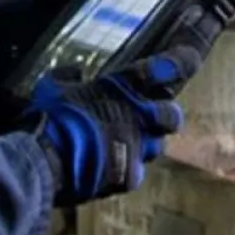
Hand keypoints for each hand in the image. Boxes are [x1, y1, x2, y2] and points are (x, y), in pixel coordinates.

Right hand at [28, 48, 199, 205]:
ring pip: (155, 146)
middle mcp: (138, 116)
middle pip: (173, 115)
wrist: (45, 162)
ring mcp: (137, 147)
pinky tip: (106, 169)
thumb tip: (74, 71)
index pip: (167, 67)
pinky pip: (135, 171)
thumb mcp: (52, 87)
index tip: (190, 58)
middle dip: (164, 116)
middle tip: (149, 117)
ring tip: (121, 145)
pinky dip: (123, 169)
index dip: (182, 61)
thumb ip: (67, 76)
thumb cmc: (49, 118)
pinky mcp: (130, 176)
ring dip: (143, 144)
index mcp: (123, 87)